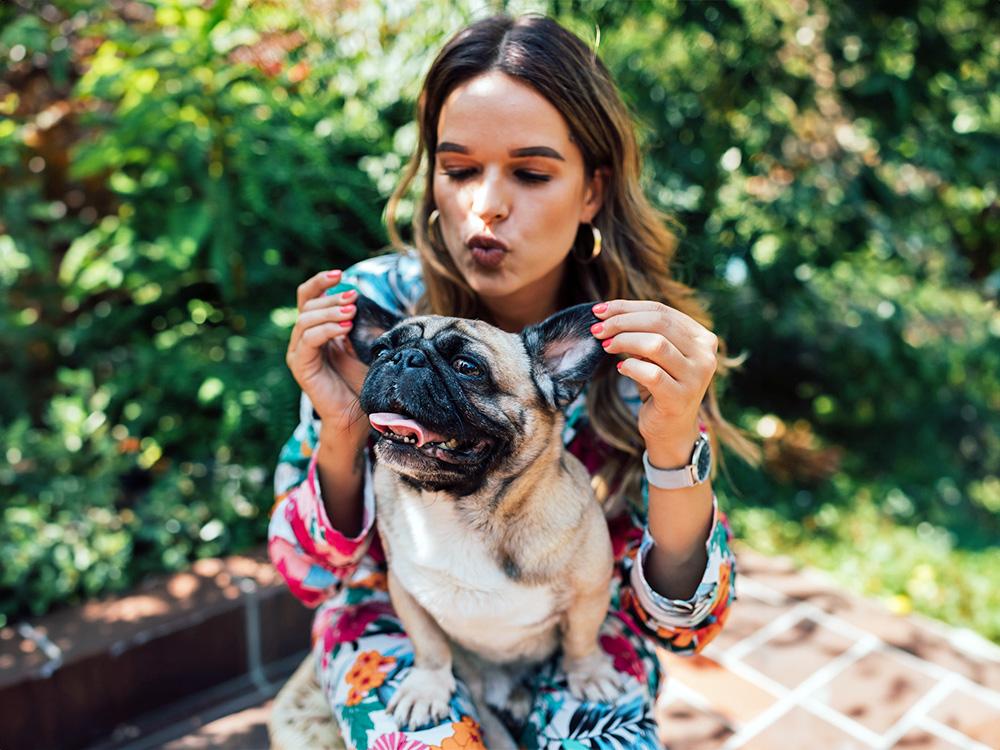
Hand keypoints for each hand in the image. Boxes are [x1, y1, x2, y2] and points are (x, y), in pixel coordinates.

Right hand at [285, 270, 368, 433]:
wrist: (357, 416)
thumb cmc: (362, 382)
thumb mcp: (363, 346)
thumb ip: (358, 324)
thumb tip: (361, 300)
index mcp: (316, 330)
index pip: (308, 297)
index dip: (320, 282)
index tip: (341, 273)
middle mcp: (303, 339)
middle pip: (308, 305)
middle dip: (331, 297)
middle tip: (354, 298)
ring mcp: (299, 353)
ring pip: (306, 319)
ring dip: (330, 311)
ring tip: (351, 312)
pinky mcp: (300, 366)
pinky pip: (308, 340)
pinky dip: (326, 330)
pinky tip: (344, 328)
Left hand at [590, 299, 717, 460]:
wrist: (672, 430)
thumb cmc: (661, 386)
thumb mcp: (655, 355)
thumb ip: (643, 333)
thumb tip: (608, 314)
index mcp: (702, 337)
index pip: (661, 310)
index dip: (626, 307)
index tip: (599, 310)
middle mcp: (705, 355)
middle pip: (658, 322)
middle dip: (621, 322)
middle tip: (597, 330)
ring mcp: (696, 377)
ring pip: (656, 344)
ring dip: (624, 341)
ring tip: (606, 346)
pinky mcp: (680, 397)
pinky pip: (650, 373)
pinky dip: (631, 366)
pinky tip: (621, 368)